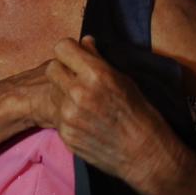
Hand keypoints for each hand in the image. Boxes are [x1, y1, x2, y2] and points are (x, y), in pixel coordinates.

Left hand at [41, 36, 179, 190]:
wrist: (144, 153)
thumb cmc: (140, 114)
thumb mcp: (124, 80)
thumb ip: (98, 60)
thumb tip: (84, 41)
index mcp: (96, 74)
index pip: (62, 48)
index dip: (69, 52)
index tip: (75, 58)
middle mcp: (78, 92)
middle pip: (51, 68)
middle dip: (62, 72)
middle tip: (76, 80)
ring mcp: (69, 114)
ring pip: (51, 92)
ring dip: (62, 94)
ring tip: (83, 102)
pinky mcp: (64, 132)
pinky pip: (55, 114)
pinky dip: (66, 114)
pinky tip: (84, 119)